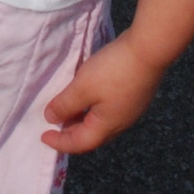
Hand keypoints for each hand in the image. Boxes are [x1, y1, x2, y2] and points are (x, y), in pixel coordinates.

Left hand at [41, 32, 165, 154]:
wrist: (150, 50)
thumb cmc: (113, 70)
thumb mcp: (82, 87)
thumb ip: (65, 104)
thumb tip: (51, 118)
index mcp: (107, 127)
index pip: (79, 144)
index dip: (59, 142)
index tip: (43, 136)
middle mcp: (121, 124)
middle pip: (92, 136)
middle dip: (71, 133)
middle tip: (54, 124)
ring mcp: (131, 110)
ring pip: (102, 124)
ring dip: (83, 120)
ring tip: (69, 110)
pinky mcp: (136, 97)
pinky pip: (110, 111)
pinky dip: (94, 110)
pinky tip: (90, 96)